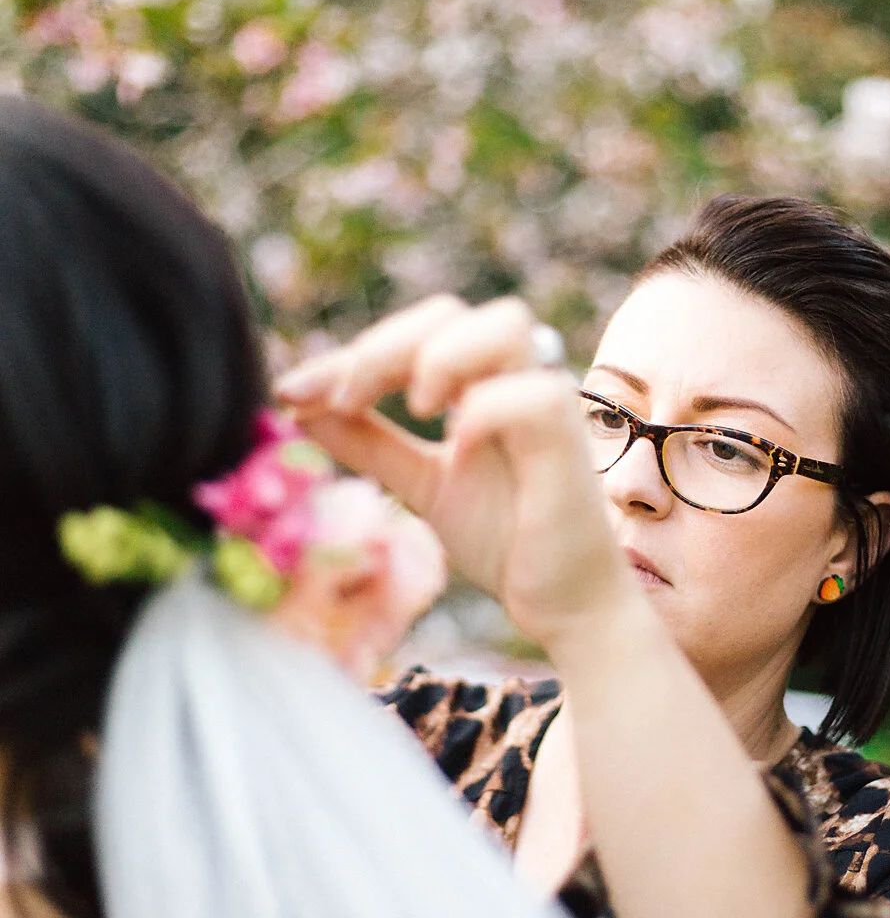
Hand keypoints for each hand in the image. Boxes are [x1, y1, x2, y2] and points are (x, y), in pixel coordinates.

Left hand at [275, 297, 635, 653]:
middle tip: (342, 401)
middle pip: (451, 313)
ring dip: (441, 356)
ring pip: (505, 326)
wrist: (562, 604)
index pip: (417, 331)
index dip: (353, 353)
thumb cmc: (506, 538)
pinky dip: (485, 410)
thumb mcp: (419, 483)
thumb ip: (367, 442)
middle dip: (383, 348)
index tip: (291, 392)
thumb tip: (295, 405)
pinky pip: (534, 397)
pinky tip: (455, 446)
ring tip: (412, 410)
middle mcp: (517, 379)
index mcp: (482, 381)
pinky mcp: (569, 444)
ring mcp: (547, 405)